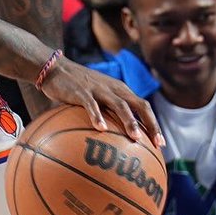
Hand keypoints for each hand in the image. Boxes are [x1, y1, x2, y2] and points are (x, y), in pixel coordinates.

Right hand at [39, 53, 164, 149]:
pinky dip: (98, 116)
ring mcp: (99, 89)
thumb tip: (110, 143)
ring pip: (120, 105)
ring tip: (135, 138)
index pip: (144, 107)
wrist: (55, 69)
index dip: (154, 125)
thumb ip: (104, 115)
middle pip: (140, 105)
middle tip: (156, 143)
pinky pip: (91, 105)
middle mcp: (114, 89)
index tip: (160, 145)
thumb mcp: (95, 99)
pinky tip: (101, 130)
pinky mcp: (82, 91)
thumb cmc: (75, 89)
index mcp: (120, 91)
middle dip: (151, 124)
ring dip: (130, 121)